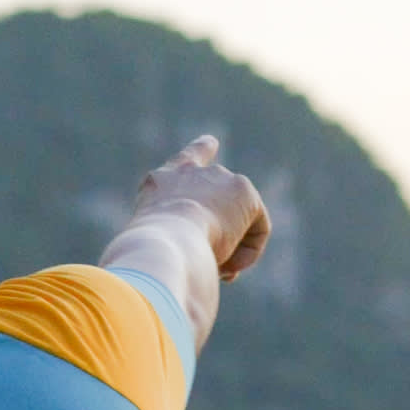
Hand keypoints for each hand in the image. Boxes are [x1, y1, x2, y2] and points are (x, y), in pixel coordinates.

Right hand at [132, 136, 269, 280]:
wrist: (163, 247)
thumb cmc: (153, 258)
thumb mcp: (156, 252)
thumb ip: (179, 244)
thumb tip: (210, 258)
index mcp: (160, 183)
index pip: (183, 162)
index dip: (200, 151)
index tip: (212, 142)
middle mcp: (190, 172)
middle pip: (223, 188)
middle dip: (229, 228)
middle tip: (220, 267)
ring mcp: (219, 178)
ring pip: (238, 223)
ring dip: (229, 250)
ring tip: (211, 267)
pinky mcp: (244, 192)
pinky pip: (257, 231)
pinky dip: (246, 254)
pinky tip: (227, 264)